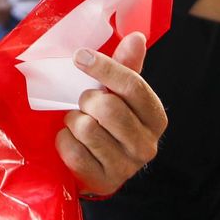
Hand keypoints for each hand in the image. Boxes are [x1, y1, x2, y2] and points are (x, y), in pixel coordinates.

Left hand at [55, 32, 166, 196]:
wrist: (96, 166)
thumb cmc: (108, 122)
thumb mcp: (120, 94)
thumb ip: (126, 67)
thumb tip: (137, 37)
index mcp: (155, 117)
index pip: (133, 85)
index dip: (105, 68)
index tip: (80, 56)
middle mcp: (147, 145)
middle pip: (108, 107)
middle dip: (86, 100)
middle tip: (83, 102)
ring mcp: (126, 167)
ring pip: (87, 128)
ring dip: (73, 121)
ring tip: (79, 123)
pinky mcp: (103, 182)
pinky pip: (72, 151)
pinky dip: (64, 141)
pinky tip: (72, 142)